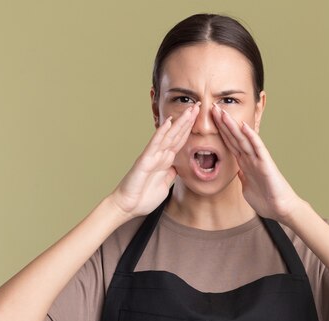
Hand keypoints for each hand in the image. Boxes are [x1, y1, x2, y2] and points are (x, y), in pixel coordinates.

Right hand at [109, 102, 200, 218]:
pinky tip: (168, 122)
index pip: (180, 141)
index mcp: (165, 161)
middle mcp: (160, 155)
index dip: (190, 130)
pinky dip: (162, 133)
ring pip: (168, 135)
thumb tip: (177, 167)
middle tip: (199, 105)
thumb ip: (171, 174)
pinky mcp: (145, 160)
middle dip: (188, 120)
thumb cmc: (143, 197)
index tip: (199, 118)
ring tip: (190, 109)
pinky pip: (155, 144)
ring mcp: (152, 156)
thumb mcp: (164, 185)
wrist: (129, 206)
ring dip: (179, 122)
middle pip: (177, 135)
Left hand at [211, 103, 303, 224]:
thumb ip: (243, 177)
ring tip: (222, 113)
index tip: (210, 121)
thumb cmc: (266, 200)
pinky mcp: (266, 164)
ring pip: (243, 139)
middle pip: (234, 138)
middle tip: (212, 108)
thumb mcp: (247, 187)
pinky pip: (257, 148)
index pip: (230, 144)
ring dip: (232, 126)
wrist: (280, 209)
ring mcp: (258, 160)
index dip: (220, 132)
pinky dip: (251, 137)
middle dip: (223, 124)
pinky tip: (244, 126)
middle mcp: (251, 158)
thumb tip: (238, 172)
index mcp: (245, 164)